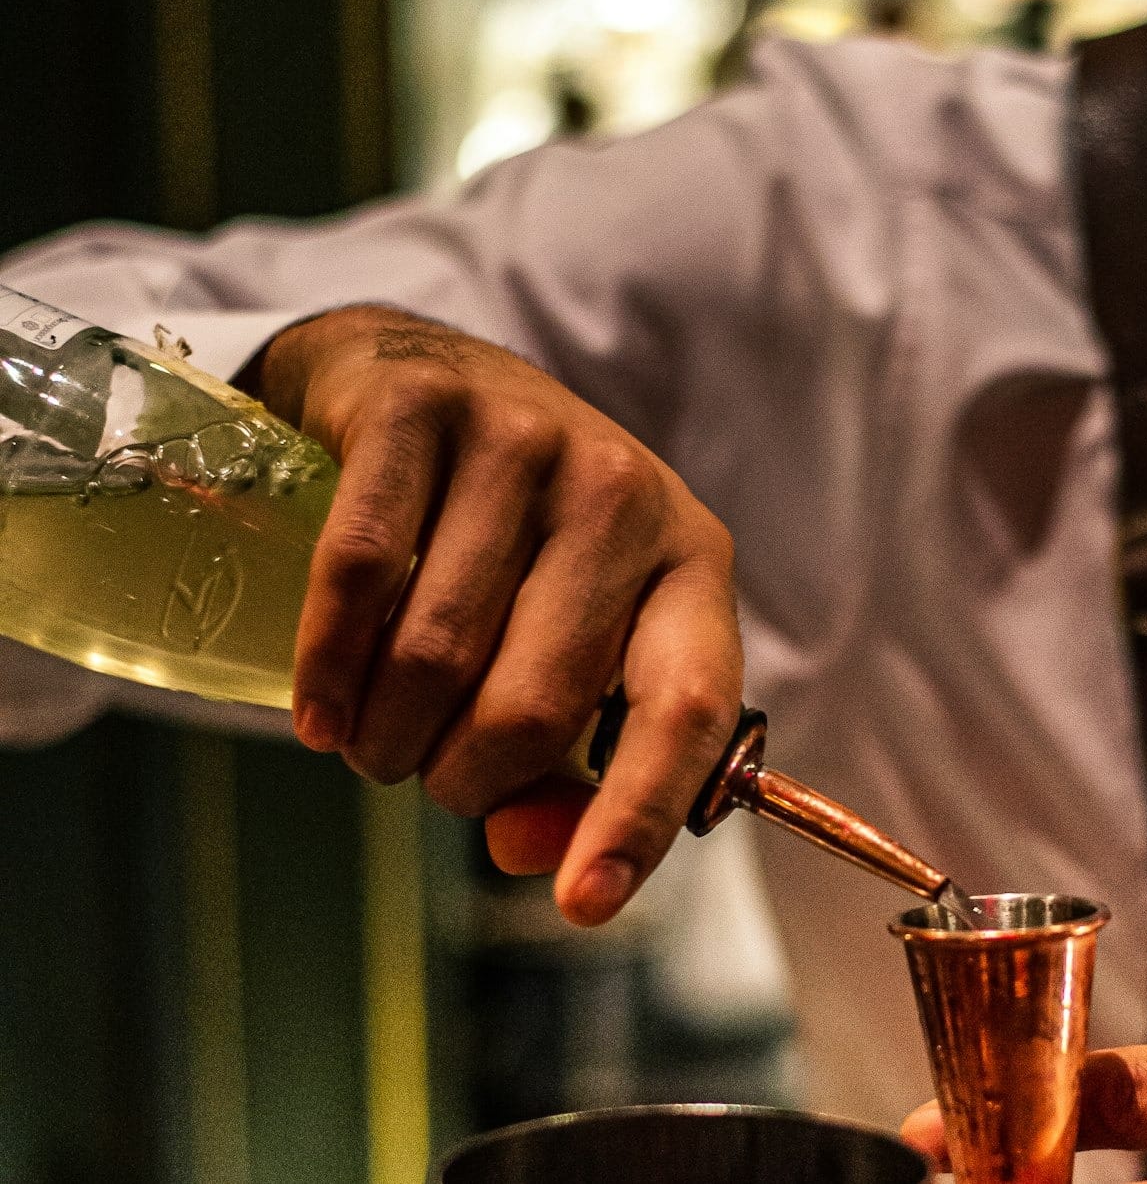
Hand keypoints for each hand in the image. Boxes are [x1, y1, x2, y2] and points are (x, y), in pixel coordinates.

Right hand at [254, 305, 742, 926]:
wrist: (423, 377)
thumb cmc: (512, 544)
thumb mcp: (571, 642)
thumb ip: (569, 766)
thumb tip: (541, 856)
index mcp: (691, 560)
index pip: (690, 704)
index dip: (638, 814)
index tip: (582, 904)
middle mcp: (624, 491)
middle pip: (535, 704)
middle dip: (458, 778)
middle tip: (423, 773)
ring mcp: (527, 437)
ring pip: (438, 653)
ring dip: (384, 735)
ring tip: (371, 737)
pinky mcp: (423, 406)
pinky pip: (360, 574)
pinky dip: (325, 666)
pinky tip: (320, 707)